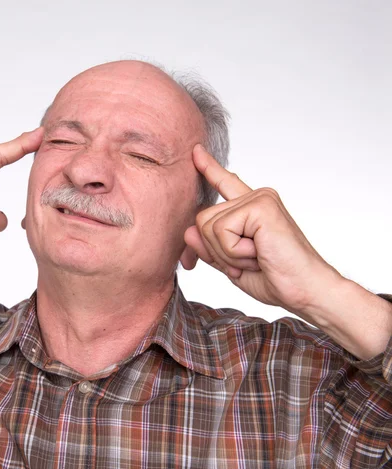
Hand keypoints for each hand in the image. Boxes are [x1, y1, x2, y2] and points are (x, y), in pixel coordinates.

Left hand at [181, 144, 342, 316]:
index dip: (208, 168)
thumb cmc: (276, 279)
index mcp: (251, 209)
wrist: (306, 291)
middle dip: (217, 251)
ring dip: (227, 254)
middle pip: (202, 220)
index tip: (196, 151)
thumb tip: (189, 230)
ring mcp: (259, 198)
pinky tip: (259, 254)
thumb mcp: (231, 265)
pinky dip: (234, 253)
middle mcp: (256, 197)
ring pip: (208, 227)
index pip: (225, 183)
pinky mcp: (261, 206)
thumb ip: (209, 248)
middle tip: (251, 261)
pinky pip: (221, 231)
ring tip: (257, 258)